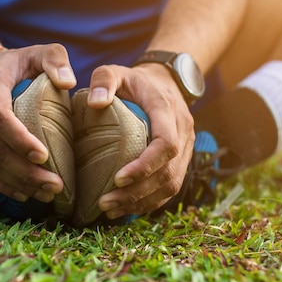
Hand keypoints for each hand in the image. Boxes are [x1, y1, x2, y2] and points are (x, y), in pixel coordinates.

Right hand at [0, 44, 76, 202]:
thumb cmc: (15, 62)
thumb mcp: (38, 51)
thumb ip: (55, 59)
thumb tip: (68, 83)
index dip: (19, 140)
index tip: (44, 156)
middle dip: (24, 171)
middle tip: (55, 185)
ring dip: (17, 182)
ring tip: (47, 192)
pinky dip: (4, 183)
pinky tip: (26, 193)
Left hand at [86, 63, 195, 217]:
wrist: (166, 81)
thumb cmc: (135, 80)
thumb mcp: (116, 71)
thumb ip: (103, 80)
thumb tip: (95, 103)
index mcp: (168, 111)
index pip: (165, 144)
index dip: (145, 166)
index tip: (117, 179)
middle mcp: (183, 132)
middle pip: (168, 172)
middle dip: (137, 192)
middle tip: (105, 202)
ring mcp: (186, 148)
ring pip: (172, 184)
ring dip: (142, 201)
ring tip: (111, 210)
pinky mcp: (182, 160)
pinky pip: (171, 187)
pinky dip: (150, 202)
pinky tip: (126, 209)